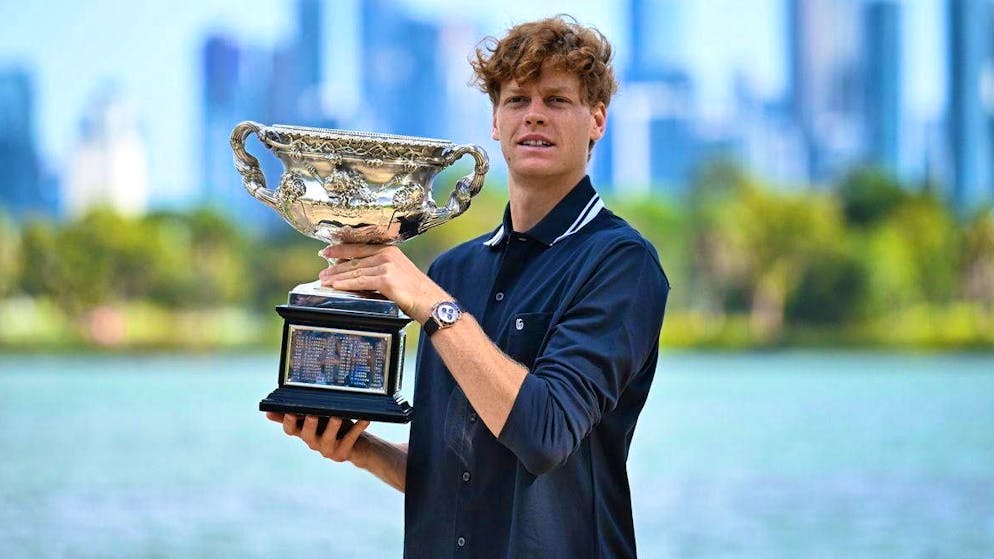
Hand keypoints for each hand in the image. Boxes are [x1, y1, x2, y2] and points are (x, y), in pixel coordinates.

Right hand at [266, 412, 370, 463]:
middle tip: (313, 413)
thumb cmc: (334, 427)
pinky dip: (357, 429)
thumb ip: (296, 414)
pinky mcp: (343, 453)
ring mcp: (328, 449)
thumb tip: (268, 411)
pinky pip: (350, 439)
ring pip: (328, 437)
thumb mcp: (316, 418)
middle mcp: (313, 442)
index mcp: (304, 432)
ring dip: (333, 426)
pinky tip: (364, 419)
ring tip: (338, 416)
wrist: (357, 447)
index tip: (290, 412)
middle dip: (309, 423)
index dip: (288, 422)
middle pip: (307, 434)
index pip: (290, 429)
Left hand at [318, 244, 448, 322]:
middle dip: (335, 266)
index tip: (327, 251)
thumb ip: (380, 269)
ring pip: (355, 270)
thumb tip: (359, 272)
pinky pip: (360, 281)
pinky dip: (345, 283)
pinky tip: (336, 286)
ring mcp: (386, 266)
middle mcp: (387, 255)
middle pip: (355, 259)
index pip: (360, 247)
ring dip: (337, 276)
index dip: (341, 249)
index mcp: (390, 251)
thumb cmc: (415, 292)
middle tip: (322, 272)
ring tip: (325, 280)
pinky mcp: (385, 279)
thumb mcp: (398, 273)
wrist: (430, 301)